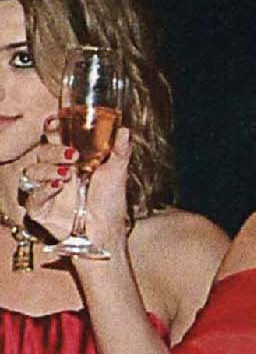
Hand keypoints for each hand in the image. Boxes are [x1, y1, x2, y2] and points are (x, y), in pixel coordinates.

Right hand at [19, 118, 131, 256]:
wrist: (107, 231)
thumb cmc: (110, 202)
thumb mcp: (117, 172)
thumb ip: (120, 150)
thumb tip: (125, 130)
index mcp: (68, 158)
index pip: (52, 136)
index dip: (51, 127)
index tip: (56, 122)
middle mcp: (54, 171)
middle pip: (41, 152)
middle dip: (53, 151)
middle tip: (72, 155)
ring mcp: (45, 190)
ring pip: (32, 172)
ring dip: (47, 169)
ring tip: (67, 174)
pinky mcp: (41, 210)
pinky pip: (32, 198)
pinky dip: (43, 190)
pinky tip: (57, 187)